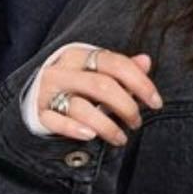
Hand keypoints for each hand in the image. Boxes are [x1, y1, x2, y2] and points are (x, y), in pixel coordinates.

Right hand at [37, 47, 162, 145]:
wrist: (36, 98)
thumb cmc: (76, 86)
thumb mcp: (97, 73)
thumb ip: (122, 70)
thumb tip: (146, 61)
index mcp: (79, 55)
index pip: (115, 63)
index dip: (140, 83)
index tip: (156, 103)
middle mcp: (62, 70)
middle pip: (102, 85)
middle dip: (126, 107)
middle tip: (137, 122)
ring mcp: (49, 92)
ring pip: (81, 107)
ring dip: (107, 126)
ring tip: (121, 138)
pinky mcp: (40, 113)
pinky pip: (57, 122)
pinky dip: (74, 129)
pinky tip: (91, 136)